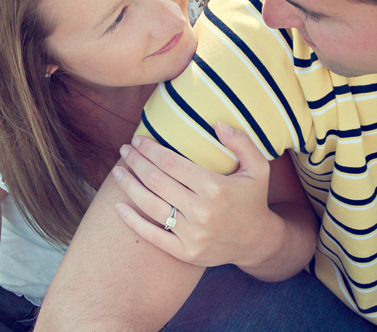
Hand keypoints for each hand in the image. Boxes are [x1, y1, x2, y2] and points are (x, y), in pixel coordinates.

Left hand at [112, 121, 277, 269]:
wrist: (256, 241)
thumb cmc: (253, 198)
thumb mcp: (258, 167)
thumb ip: (242, 142)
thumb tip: (217, 123)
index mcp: (215, 187)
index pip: (172, 164)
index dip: (151, 150)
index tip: (138, 140)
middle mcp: (201, 211)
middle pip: (157, 181)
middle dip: (136, 162)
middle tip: (124, 150)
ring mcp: (192, 234)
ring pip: (150, 206)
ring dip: (129, 186)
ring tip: (117, 172)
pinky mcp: (185, 252)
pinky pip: (153, 236)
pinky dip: (133, 221)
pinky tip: (119, 207)